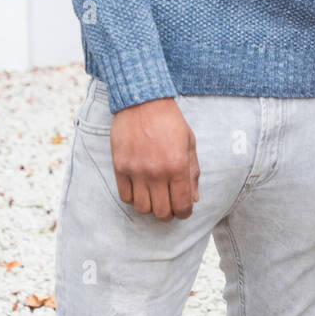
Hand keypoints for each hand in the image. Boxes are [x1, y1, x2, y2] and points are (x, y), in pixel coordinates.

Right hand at [110, 97, 199, 221]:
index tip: (183, 210)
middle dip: (168, 214)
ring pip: (142, 208)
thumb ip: (192, 172)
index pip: (182, 204)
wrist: (143, 101)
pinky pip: (125, 196)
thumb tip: (194, 199)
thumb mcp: (189, 143)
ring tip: (154, 198)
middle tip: (169, 206)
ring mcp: (136, 171)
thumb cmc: (170, 121)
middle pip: (161, 212)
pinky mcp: (120, 167)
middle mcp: (156, 172)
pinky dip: (133, 199)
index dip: (184, 212)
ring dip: (150, 207)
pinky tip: (140, 190)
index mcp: (177, 166)